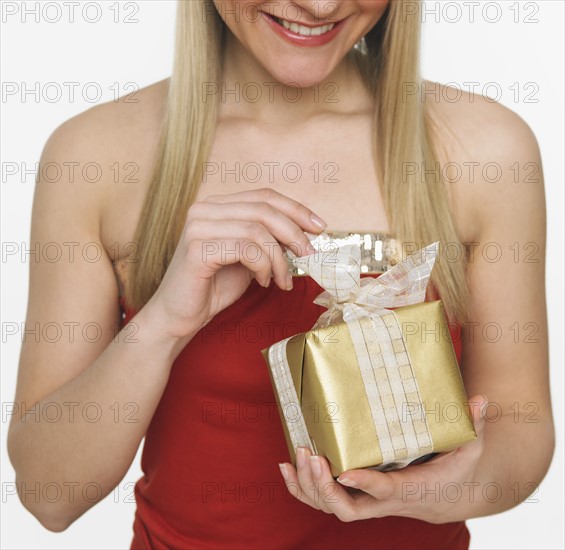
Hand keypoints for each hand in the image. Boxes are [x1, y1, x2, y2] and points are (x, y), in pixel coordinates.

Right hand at [146, 188, 326, 339]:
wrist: (178, 317)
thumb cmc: (213, 288)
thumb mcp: (248, 259)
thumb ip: (268, 242)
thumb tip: (304, 235)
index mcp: (217, 207)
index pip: (264, 196)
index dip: (295, 209)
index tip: (319, 227)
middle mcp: (204, 209)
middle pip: (264, 209)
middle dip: (294, 234)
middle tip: (309, 257)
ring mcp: (198, 226)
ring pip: (258, 230)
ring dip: (279, 259)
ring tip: (281, 280)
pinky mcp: (197, 248)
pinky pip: (246, 248)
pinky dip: (263, 266)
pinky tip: (263, 282)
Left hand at [278, 395, 487, 523]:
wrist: (444, 498)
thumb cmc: (452, 472)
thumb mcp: (467, 450)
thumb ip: (472, 426)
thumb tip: (481, 399)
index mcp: (407, 489)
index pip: (383, 491)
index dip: (364, 483)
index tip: (345, 470)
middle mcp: (382, 501)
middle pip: (346, 507)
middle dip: (323, 487)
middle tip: (310, 455)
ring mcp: (366, 502)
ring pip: (329, 506)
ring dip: (308, 486)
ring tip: (296, 456)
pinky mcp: (355, 495)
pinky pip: (321, 499)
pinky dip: (301, 488)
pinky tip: (286, 469)